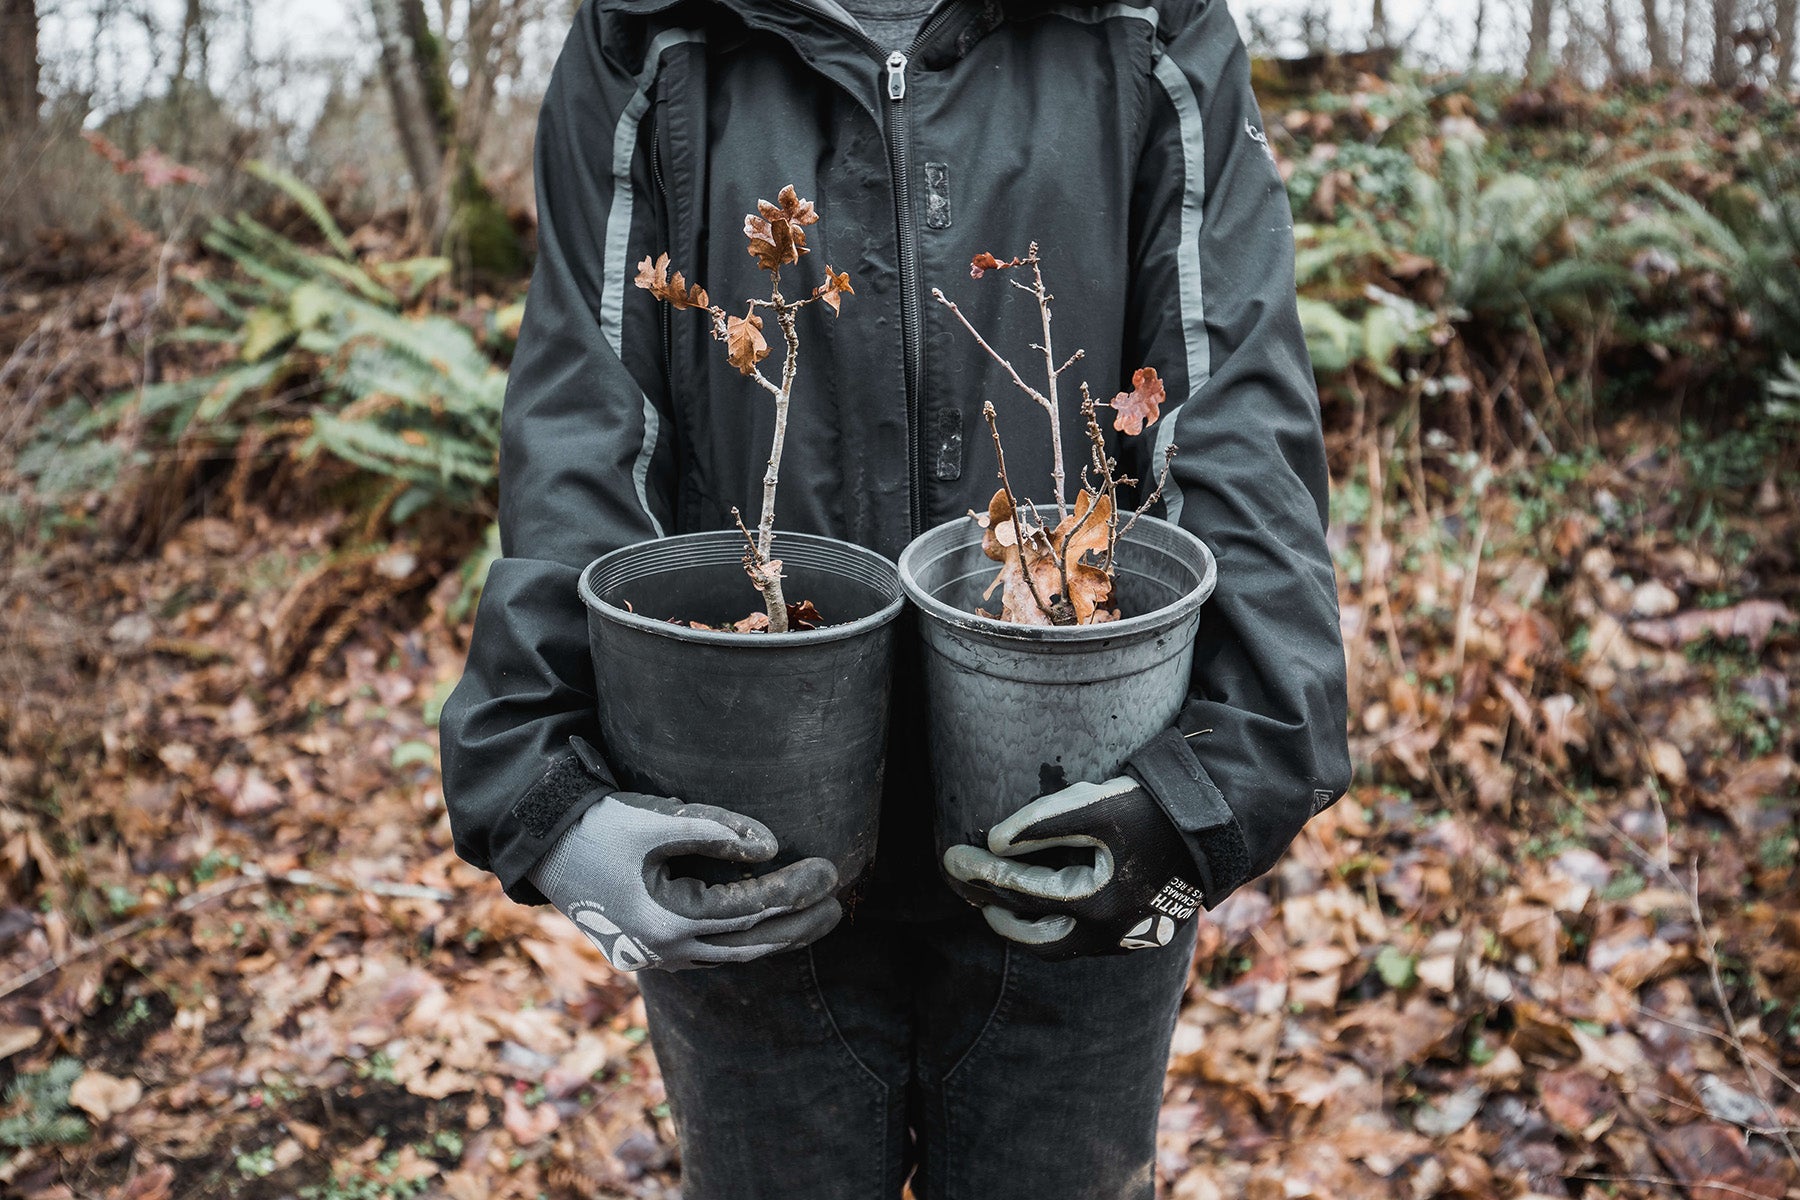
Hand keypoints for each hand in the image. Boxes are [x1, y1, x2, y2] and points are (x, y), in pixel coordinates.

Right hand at [528, 781, 840, 971]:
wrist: (540, 846)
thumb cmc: (598, 825)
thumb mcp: (658, 819)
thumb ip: (715, 830)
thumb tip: (771, 845)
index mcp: (668, 919)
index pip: (751, 909)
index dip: (794, 890)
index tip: (830, 869)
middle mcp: (665, 950)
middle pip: (750, 945)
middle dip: (798, 925)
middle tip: (837, 906)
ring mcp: (654, 957)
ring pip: (731, 957)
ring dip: (774, 939)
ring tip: (813, 920)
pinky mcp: (647, 951)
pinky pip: (708, 954)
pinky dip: (742, 942)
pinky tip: (764, 929)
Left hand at [942, 776, 1205, 960]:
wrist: (1212, 830)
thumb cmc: (1152, 812)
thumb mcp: (1096, 806)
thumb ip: (1044, 822)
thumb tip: (996, 840)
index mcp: (1094, 901)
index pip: (1021, 888)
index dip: (983, 870)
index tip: (952, 857)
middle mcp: (1106, 932)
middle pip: (1034, 936)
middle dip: (997, 912)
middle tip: (969, 891)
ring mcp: (1122, 939)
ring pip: (1058, 946)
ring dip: (1023, 926)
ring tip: (998, 904)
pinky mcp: (1134, 935)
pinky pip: (1081, 942)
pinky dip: (1053, 927)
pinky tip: (1041, 906)